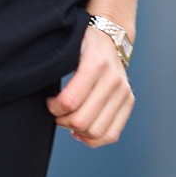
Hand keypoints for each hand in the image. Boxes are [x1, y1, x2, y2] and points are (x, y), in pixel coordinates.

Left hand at [48, 28, 133, 146]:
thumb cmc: (83, 44)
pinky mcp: (129, 101)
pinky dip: (94, 139)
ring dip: (78, 131)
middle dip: (63, 121)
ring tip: (70, 121)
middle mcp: (113, 79)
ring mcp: (123, 92)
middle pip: (82, 120)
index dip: (54, 108)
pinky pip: (111, 134)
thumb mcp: (68, 48)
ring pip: (96, 131)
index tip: (51, 102)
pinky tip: (82, 131)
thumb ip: (56, 67)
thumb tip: (46, 98)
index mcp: (95, 63)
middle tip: (58, 113)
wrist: (109, 38)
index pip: (69, 101)